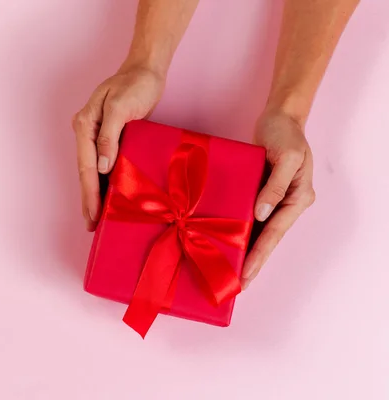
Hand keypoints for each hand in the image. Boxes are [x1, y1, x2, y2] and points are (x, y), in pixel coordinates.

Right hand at [72, 65, 165, 230]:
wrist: (146, 70)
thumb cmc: (136, 84)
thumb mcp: (122, 107)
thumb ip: (108, 136)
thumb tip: (102, 166)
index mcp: (85, 125)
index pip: (86, 166)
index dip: (89, 192)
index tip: (92, 214)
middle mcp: (86, 132)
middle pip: (86, 172)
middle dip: (89, 199)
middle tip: (91, 225)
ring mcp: (97, 136)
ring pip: (94, 171)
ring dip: (95, 194)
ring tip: (97, 219)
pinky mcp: (110, 138)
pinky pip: (105, 165)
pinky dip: (106, 182)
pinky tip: (109, 197)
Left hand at [241, 109, 315, 288]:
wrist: (279, 117)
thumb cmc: (285, 134)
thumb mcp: (286, 158)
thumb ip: (275, 187)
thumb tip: (262, 215)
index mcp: (297, 198)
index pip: (274, 234)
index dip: (259, 256)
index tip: (245, 275)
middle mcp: (286, 204)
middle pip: (267, 239)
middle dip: (252, 262)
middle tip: (236, 285)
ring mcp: (273, 200)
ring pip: (258, 232)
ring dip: (245, 250)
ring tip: (230, 272)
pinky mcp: (260, 193)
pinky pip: (250, 217)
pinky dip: (240, 231)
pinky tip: (226, 244)